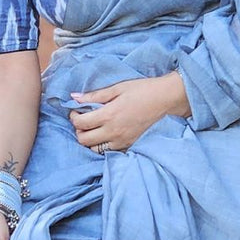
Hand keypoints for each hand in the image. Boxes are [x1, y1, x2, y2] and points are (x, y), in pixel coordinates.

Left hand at [69, 72, 190, 152]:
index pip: (80, 124)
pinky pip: (109, 151)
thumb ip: (94, 95)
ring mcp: (122, 141)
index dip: (73, 117)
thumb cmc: (142, 90)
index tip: (76, 111)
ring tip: (94, 128)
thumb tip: (74, 97)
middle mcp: (113, 132)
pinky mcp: (129, 145)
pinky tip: (105, 134)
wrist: (165, 99)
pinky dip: (102, 145)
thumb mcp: (117, 88)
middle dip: (78, 130)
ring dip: (89, 140)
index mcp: (108, 115)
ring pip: (94, 149)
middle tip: (83, 120)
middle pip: (84, 140)